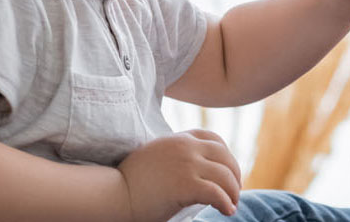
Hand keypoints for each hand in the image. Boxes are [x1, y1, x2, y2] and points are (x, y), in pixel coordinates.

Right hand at [117, 129, 241, 221]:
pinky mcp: (186, 184)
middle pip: (225, 157)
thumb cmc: (132, 182)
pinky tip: (227, 210)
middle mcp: (186, 147)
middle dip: (235, 175)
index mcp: (179, 138)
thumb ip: (176, 154)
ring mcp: (187, 164)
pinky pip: (217, 193)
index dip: (226, 156)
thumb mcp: (156, 155)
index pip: (214, 139)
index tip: (228, 172)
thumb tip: (195, 166)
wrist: (115, 195)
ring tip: (231, 205)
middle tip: (234, 192)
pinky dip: (226, 203)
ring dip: (233, 192)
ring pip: (226, 176)